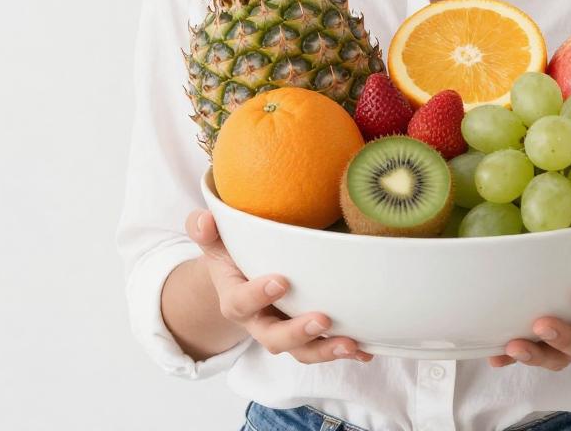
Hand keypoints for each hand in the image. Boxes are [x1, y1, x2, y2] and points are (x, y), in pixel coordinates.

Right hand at [187, 209, 373, 363]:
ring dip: (326, 349)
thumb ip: (205, 231)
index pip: (241, 303)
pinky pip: (324, 347)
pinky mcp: (306, 334)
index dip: (259, 296)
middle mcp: (260, 322)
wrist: (240, 280)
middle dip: (297, 333)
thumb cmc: (231, 256)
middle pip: (274, 339)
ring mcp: (284, 331)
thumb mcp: (215, 242)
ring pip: (302, 351)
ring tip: (350, 342)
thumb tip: (204, 219)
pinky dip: (346, 350)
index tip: (281, 280)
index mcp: (235, 300)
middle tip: (321, 319)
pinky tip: (366, 348)